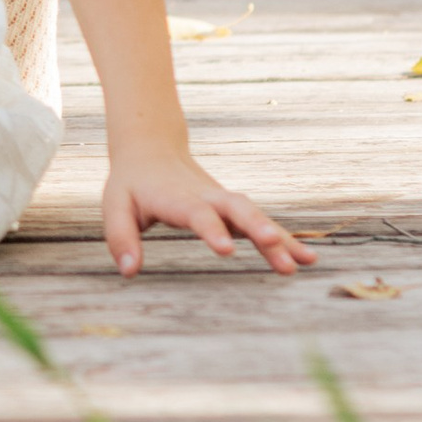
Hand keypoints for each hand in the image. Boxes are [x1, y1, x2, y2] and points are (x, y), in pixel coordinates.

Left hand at [102, 147, 316, 276]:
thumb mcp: (115, 206)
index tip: (226, 249)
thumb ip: (120, 238)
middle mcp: (206, 196)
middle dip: (256, 226)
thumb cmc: (131, 185)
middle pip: (237, 208)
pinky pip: (261, 223)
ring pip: (255, 215)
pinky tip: (307, 259)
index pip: (198, 213)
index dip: (212, 229)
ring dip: (279, 238)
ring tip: (303, 263)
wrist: (151, 150)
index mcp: (177, 197)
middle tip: (275, 244)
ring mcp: (224, 200)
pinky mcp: (233, 209)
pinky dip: (284, 239)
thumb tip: (129, 272)